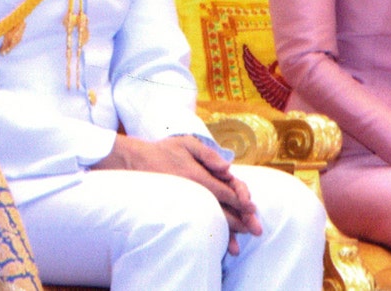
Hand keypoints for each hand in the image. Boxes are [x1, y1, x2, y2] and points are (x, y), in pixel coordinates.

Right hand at [92, 135, 262, 253]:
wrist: (134, 163)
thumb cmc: (164, 151)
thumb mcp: (187, 144)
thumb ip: (209, 155)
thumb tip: (228, 168)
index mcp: (198, 176)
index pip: (225, 191)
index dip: (241, 200)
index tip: (252, 209)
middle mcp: (193, 193)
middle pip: (221, 210)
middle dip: (239, 221)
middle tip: (255, 230)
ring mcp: (184, 203)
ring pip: (208, 220)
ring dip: (224, 233)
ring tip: (237, 247)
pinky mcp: (177, 209)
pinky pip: (195, 223)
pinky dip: (206, 234)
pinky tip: (213, 243)